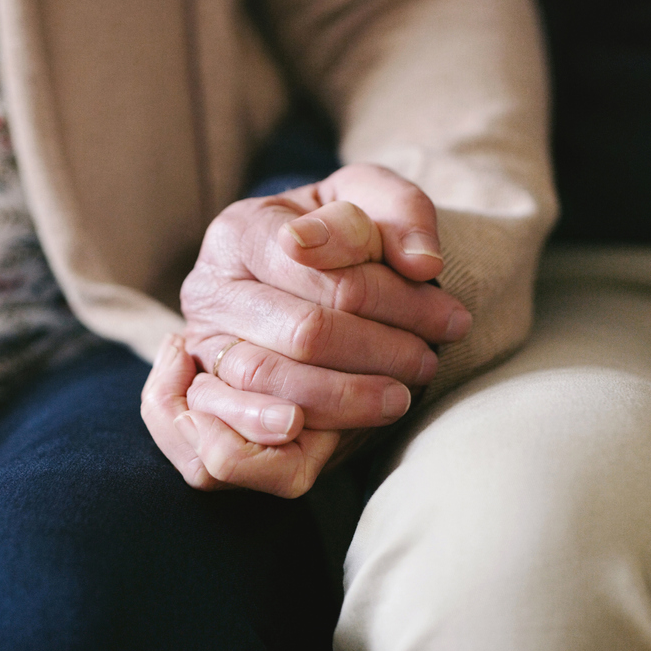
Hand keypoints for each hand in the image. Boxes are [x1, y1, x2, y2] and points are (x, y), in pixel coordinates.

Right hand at [145, 165, 469, 495]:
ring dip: (343, 400)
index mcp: (240, 231)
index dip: (390, 294)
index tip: (450, 317)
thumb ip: (401, 213)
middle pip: (301, 330)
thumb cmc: (340, 243)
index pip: (315, 261)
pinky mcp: (202, 409)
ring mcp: (201, 354)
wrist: (298, 287)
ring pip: (265, 385)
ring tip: (398, 398)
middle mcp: (207, 293)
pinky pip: (223, 444)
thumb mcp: (374, 202)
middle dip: (379, 349)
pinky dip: (271, 448)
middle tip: (429, 362)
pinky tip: (323, 438)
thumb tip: (420, 262)